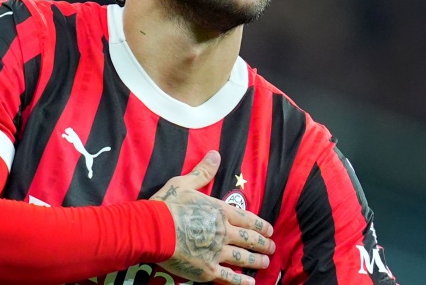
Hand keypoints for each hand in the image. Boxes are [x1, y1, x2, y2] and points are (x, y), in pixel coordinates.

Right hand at [150, 150, 274, 284]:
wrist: (153, 228)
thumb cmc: (168, 205)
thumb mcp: (185, 183)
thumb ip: (203, 171)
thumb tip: (216, 154)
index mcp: (220, 211)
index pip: (247, 219)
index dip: (260, 225)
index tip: (270, 229)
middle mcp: (223, 232)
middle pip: (249, 239)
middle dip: (263, 243)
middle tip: (271, 247)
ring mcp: (216, 252)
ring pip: (243, 258)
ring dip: (257, 261)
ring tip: (265, 262)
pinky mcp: (207, 269)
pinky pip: (229, 277)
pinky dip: (241, 281)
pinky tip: (251, 283)